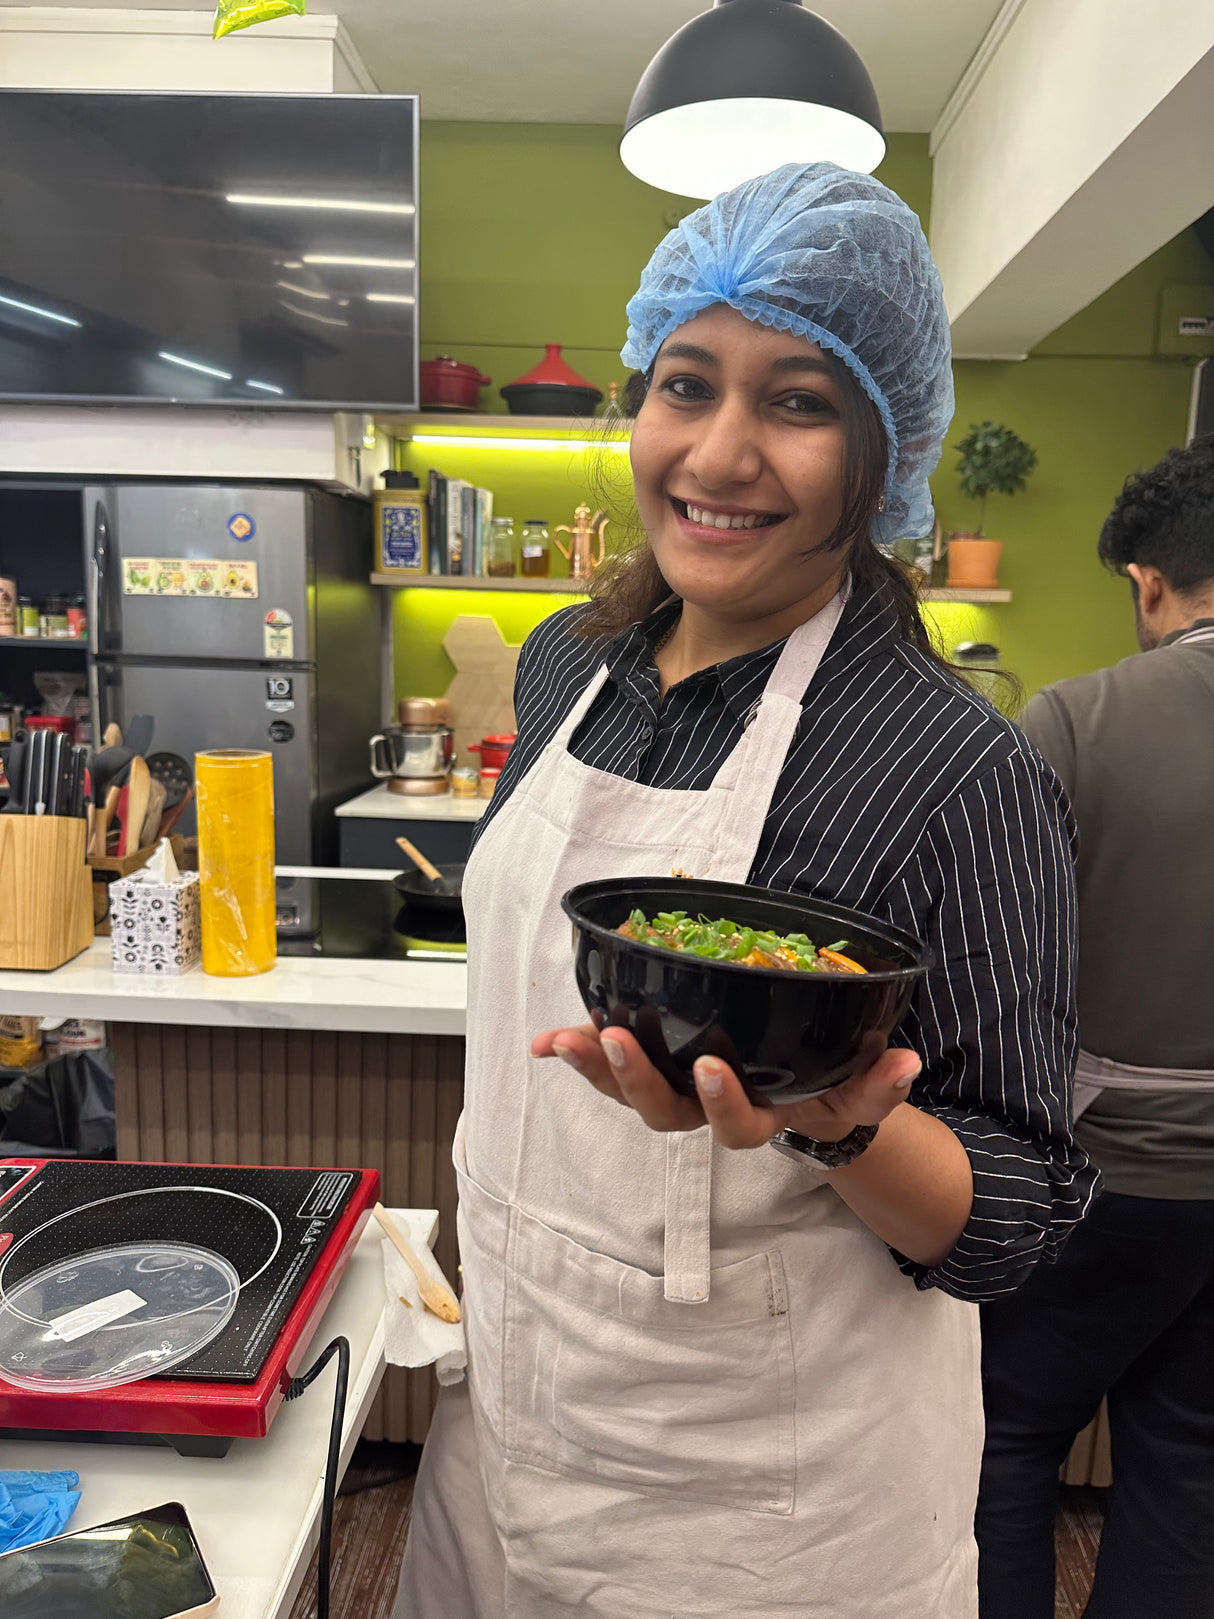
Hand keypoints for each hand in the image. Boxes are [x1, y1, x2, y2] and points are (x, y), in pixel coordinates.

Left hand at [530, 1024, 919, 1150]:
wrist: (801, 1098)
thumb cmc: (829, 1091)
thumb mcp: (861, 1093)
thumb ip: (880, 1084)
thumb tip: (904, 1062)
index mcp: (756, 1118)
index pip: (735, 1125)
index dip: (721, 1102)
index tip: (712, 1068)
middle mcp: (705, 1112)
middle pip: (662, 1113)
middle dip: (635, 1079)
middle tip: (615, 1041)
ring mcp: (672, 1090)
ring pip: (627, 1090)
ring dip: (593, 1066)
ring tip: (565, 1039)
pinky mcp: (650, 1064)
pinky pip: (608, 1063)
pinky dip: (576, 1053)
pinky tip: (546, 1040)